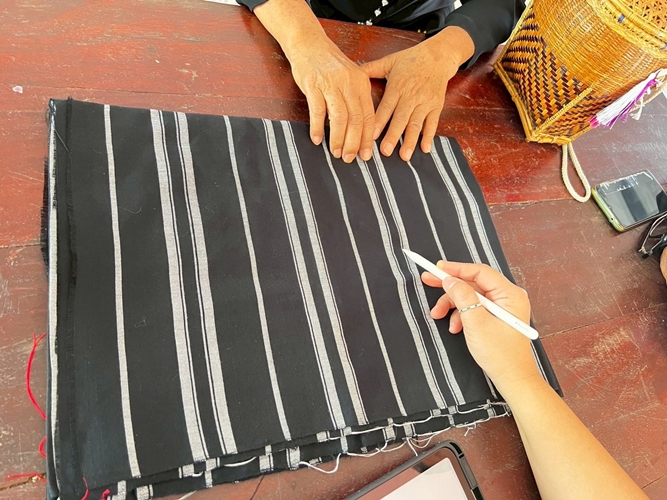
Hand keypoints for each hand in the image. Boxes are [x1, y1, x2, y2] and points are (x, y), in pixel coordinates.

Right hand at [287, 38, 375, 162]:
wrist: (309, 43)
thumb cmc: (329, 64)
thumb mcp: (350, 78)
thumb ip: (356, 99)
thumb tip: (360, 130)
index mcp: (361, 84)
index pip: (368, 116)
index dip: (367, 138)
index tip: (366, 154)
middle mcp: (348, 84)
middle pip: (356, 120)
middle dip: (354, 143)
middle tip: (350, 158)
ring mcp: (331, 84)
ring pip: (339, 118)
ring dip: (337, 139)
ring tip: (335, 153)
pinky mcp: (313, 85)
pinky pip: (317, 111)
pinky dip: (317, 127)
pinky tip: (316, 139)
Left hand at [360, 27, 473, 161]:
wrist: (439, 55)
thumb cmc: (411, 59)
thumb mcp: (390, 61)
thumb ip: (371, 69)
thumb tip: (351, 72)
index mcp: (397, 85)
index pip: (386, 106)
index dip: (380, 121)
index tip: (371, 136)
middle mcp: (411, 95)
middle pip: (401, 118)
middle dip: (393, 136)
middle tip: (385, 152)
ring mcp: (425, 102)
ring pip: (416, 123)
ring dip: (410, 140)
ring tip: (404, 156)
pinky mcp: (436, 105)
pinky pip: (432, 123)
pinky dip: (429, 136)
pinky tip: (424, 149)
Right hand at [422, 261, 540, 393]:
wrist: (512, 379)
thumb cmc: (499, 354)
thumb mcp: (476, 323)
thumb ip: (462, 297)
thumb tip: (449, 279)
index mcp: (510, 294)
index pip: (479, 272)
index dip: (456, 269)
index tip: (436, 268)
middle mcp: (507, 297)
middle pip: (473, 283)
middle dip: (450, 287)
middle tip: (428, 281)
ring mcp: (502, 307)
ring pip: (470, 296)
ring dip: (452, 305)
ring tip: (437, 316)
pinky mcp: (495, 316)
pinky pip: (473, 308)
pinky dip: (461, 315)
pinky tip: (454, 327)